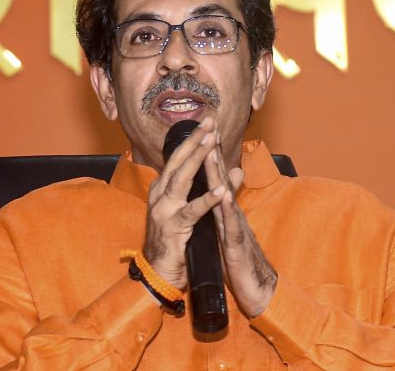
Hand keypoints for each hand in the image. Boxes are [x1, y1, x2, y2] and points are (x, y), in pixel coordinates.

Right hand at [142, 117, 224, 288]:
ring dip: (197, 159)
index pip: (178, 158)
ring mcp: (164, 210)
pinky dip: (207, 199)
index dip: (193, 139)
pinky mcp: (173, 227)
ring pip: (182, 179)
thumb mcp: (194, 210)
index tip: (207, 122)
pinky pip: (192, 211)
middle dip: (195, 140)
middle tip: (209, 122)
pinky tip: (220, 189)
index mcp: (163, 189)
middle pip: (178, 161)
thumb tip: (235, 171)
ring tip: (211, 143)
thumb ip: (214, 188)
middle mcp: (160, 195)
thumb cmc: (176, 239)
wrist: (159, 272)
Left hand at [205, 132, 277, 317]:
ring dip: (219, 174)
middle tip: (210, 127)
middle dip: (214, 152)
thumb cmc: (240, 258)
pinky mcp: (237, 244)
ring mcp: (235, 226)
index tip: (202, 131)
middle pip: (221, 178)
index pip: (215, 177)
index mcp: (224, 209)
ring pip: (226, 196)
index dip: (208, 154)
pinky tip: (224, 196)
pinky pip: (232, 225)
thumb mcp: (230, 229)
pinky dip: (228, 209)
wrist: (257, 287)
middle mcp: (231, 212)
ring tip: (211, 153)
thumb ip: (226, 208)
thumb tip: (223, 190)